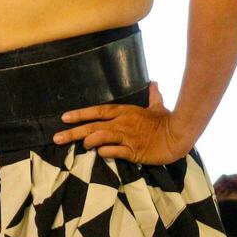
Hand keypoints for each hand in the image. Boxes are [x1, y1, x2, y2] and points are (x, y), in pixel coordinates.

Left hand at [54, 82, 192, 163]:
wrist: (179, 134)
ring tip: (83, 145)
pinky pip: (113, 152)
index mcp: (123, 112)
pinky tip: (100, 153)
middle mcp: (121, 123)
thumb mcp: (157, 106)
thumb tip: (154, 83)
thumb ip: (152, 96)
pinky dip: (104, 152)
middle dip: (72, 132)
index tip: (63, 118)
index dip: (79, 114)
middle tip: (56, 138)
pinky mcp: (133, 151)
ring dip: (88, 142)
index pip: (96, 111)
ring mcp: (126, 137)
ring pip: (99, 138)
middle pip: (91, 126)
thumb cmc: (166, 121)